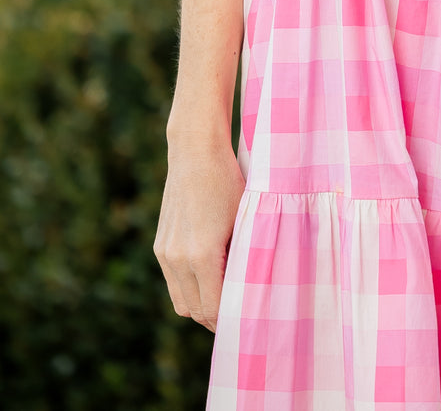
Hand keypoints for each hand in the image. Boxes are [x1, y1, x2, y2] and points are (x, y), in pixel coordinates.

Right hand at [154, 141, 245, 331]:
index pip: (213, 308)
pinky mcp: (160, 246)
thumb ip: (241, 259)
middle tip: (238, 317)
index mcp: (202, 255)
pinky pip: (173, 283)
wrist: (195, 152)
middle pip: (194, 311)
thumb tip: (247, 289)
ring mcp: (165, 253)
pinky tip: (208, 281)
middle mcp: (178, 259)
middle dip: (215, 319)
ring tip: (223, 302)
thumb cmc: (228, 183)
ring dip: (199, 307)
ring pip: (180, 302)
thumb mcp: (243, 220)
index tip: (246, 320)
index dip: (229, 319)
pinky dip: (188, 290)